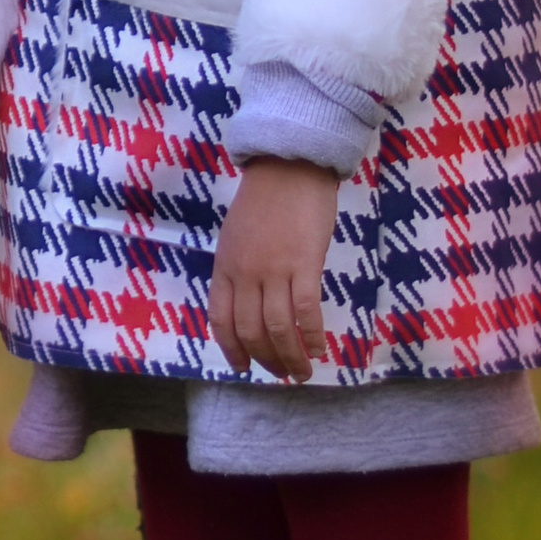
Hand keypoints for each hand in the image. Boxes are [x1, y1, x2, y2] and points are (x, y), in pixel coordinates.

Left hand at [208, 157, 339, 383]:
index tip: (243, 368)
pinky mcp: (305, 264)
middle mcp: (245, 273)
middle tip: (282, 373)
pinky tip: (320, 349)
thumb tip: (250, 304)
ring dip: (291, 357)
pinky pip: (306, 311)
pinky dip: (312, 336)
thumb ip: (238, 269)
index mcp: (225, 267)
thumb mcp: (236, 236)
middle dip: (266, 360)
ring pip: (278, 329)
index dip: (231, 350)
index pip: (221, 320)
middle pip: (251, 331)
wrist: (289, 166)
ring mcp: (274, 270)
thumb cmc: (264, 199)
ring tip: (302, 372)